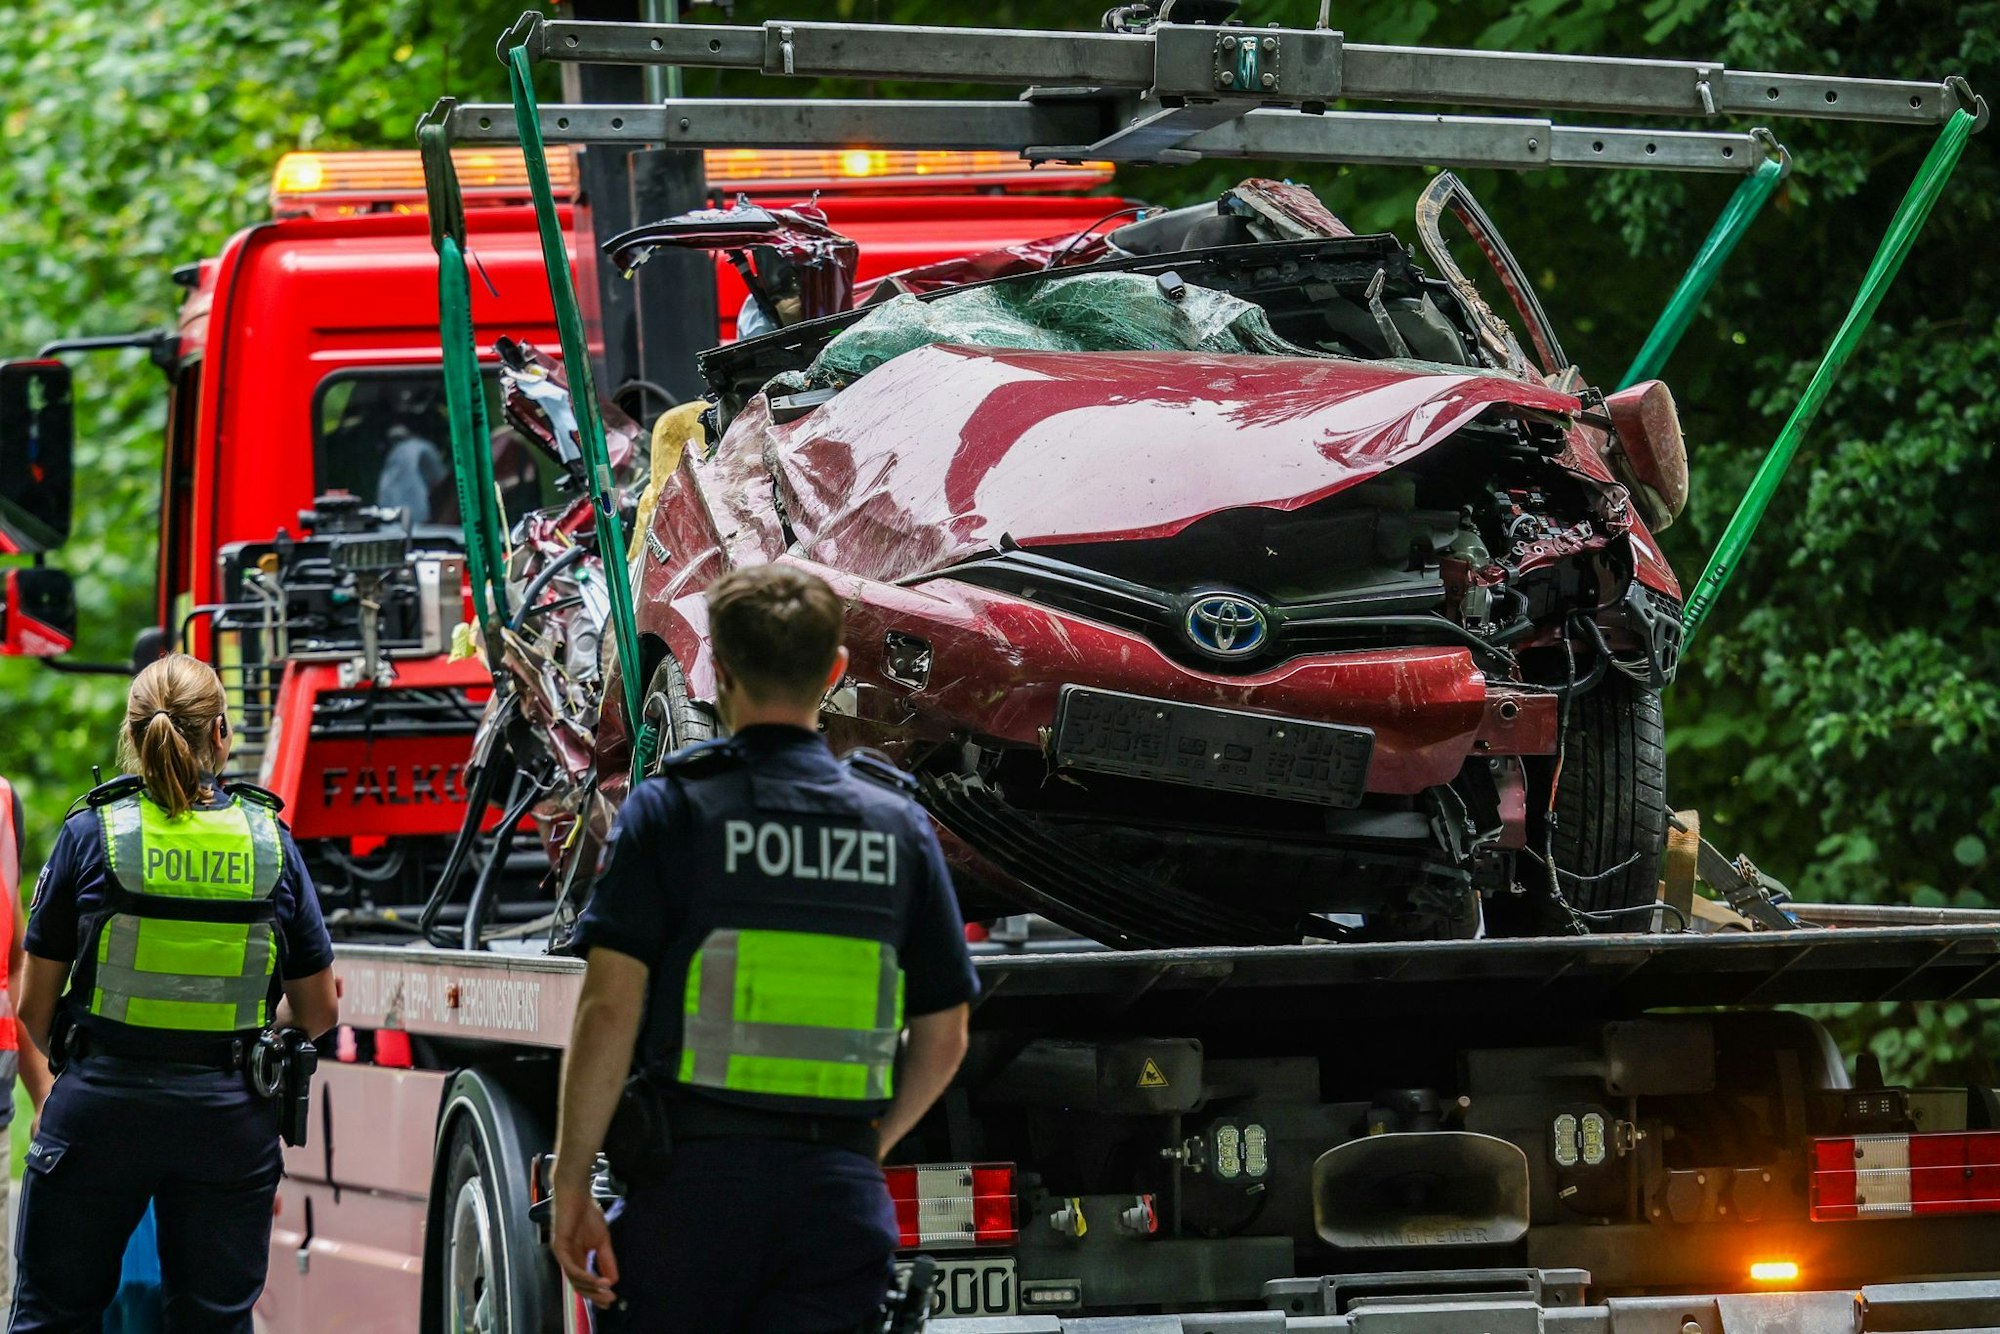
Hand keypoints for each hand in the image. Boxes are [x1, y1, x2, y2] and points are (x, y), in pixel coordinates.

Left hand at [551, 1184, 618, 1308]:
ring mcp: (562, 1255)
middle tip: (609, 1301)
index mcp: (577, 1259)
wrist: (577, 1194)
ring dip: (592, 1287)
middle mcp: (568, 1260)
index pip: (585, 1282)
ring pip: (575, 1279)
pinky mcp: (559, 1248)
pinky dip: (585, 1275)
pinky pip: (571, 1267)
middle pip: (579, 1286)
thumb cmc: (588, 1214)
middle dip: (594, 1295)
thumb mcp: (603, 1241)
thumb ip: (607, 1260)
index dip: (597, 1293)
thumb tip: (614, 1280)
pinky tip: (598, 1279)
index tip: (611, 1300)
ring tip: (607, 1290)